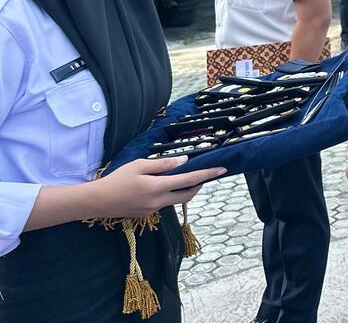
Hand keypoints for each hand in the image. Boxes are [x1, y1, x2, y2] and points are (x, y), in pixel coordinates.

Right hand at [89, 157, 225, 219]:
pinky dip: (171, 194)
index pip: (190, 181)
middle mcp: (159, 201)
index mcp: (158, 187)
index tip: (222, 169)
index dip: (207, 174)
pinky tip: (165, 185)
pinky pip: (166, 203)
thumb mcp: (139, 166)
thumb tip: (184, 161)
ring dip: (185, 190)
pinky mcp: (148, 213)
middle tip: (205, 174)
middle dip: (199, 184)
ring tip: (186, 177)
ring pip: (177, 199)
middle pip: (188, 194)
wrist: (97, 202)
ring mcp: (154, 209)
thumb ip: (163, 165)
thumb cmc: (117, 179)